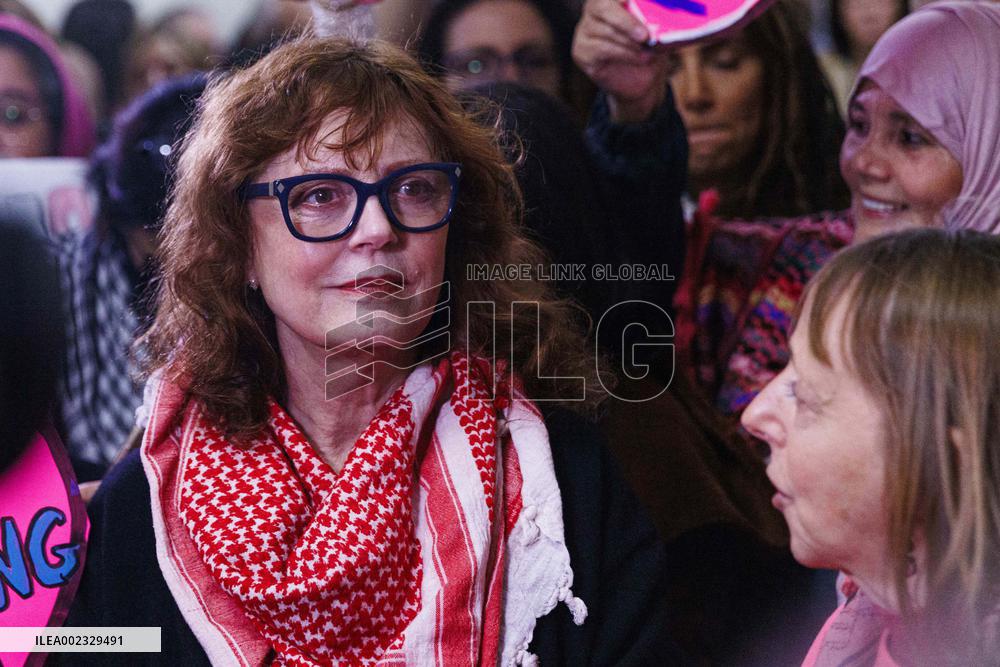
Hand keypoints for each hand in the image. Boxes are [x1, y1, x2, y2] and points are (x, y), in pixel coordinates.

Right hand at [572, 0, 669, 122]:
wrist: (642, 79)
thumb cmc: (650, 45)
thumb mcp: (659, 26)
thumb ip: (656, 15)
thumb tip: (665, 14)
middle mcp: (594, 7)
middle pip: (602, 6)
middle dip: (626, 22)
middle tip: (646, 36)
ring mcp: (584, 29)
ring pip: (604, 31)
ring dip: (630, 43)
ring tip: (650, 52)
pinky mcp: (581, 51)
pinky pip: (601, 49)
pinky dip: (624, 54)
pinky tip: (641, 58)